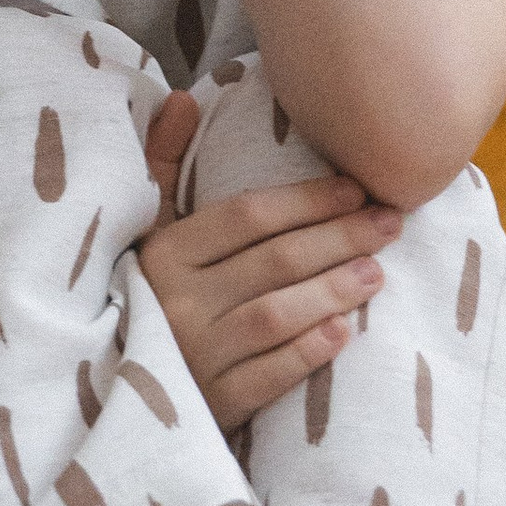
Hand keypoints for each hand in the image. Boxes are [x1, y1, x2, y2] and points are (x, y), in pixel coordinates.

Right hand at [135, 90, 400, 432]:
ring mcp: (193, 357)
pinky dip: (308, 353)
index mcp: (163, 255)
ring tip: (376, 272)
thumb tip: (184, 99)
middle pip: (273, 262)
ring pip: (276, 315)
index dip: (307, 200)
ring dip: (333, 291)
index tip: (356, 189)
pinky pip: (268, 376)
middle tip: (389, 223)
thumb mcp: (141, 231)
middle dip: (339, 238)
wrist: (116, 396)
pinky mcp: (210, 406)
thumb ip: (162, 164)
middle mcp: (175, 302)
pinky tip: (344, 333)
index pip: (247, 218)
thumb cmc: (140, 299)